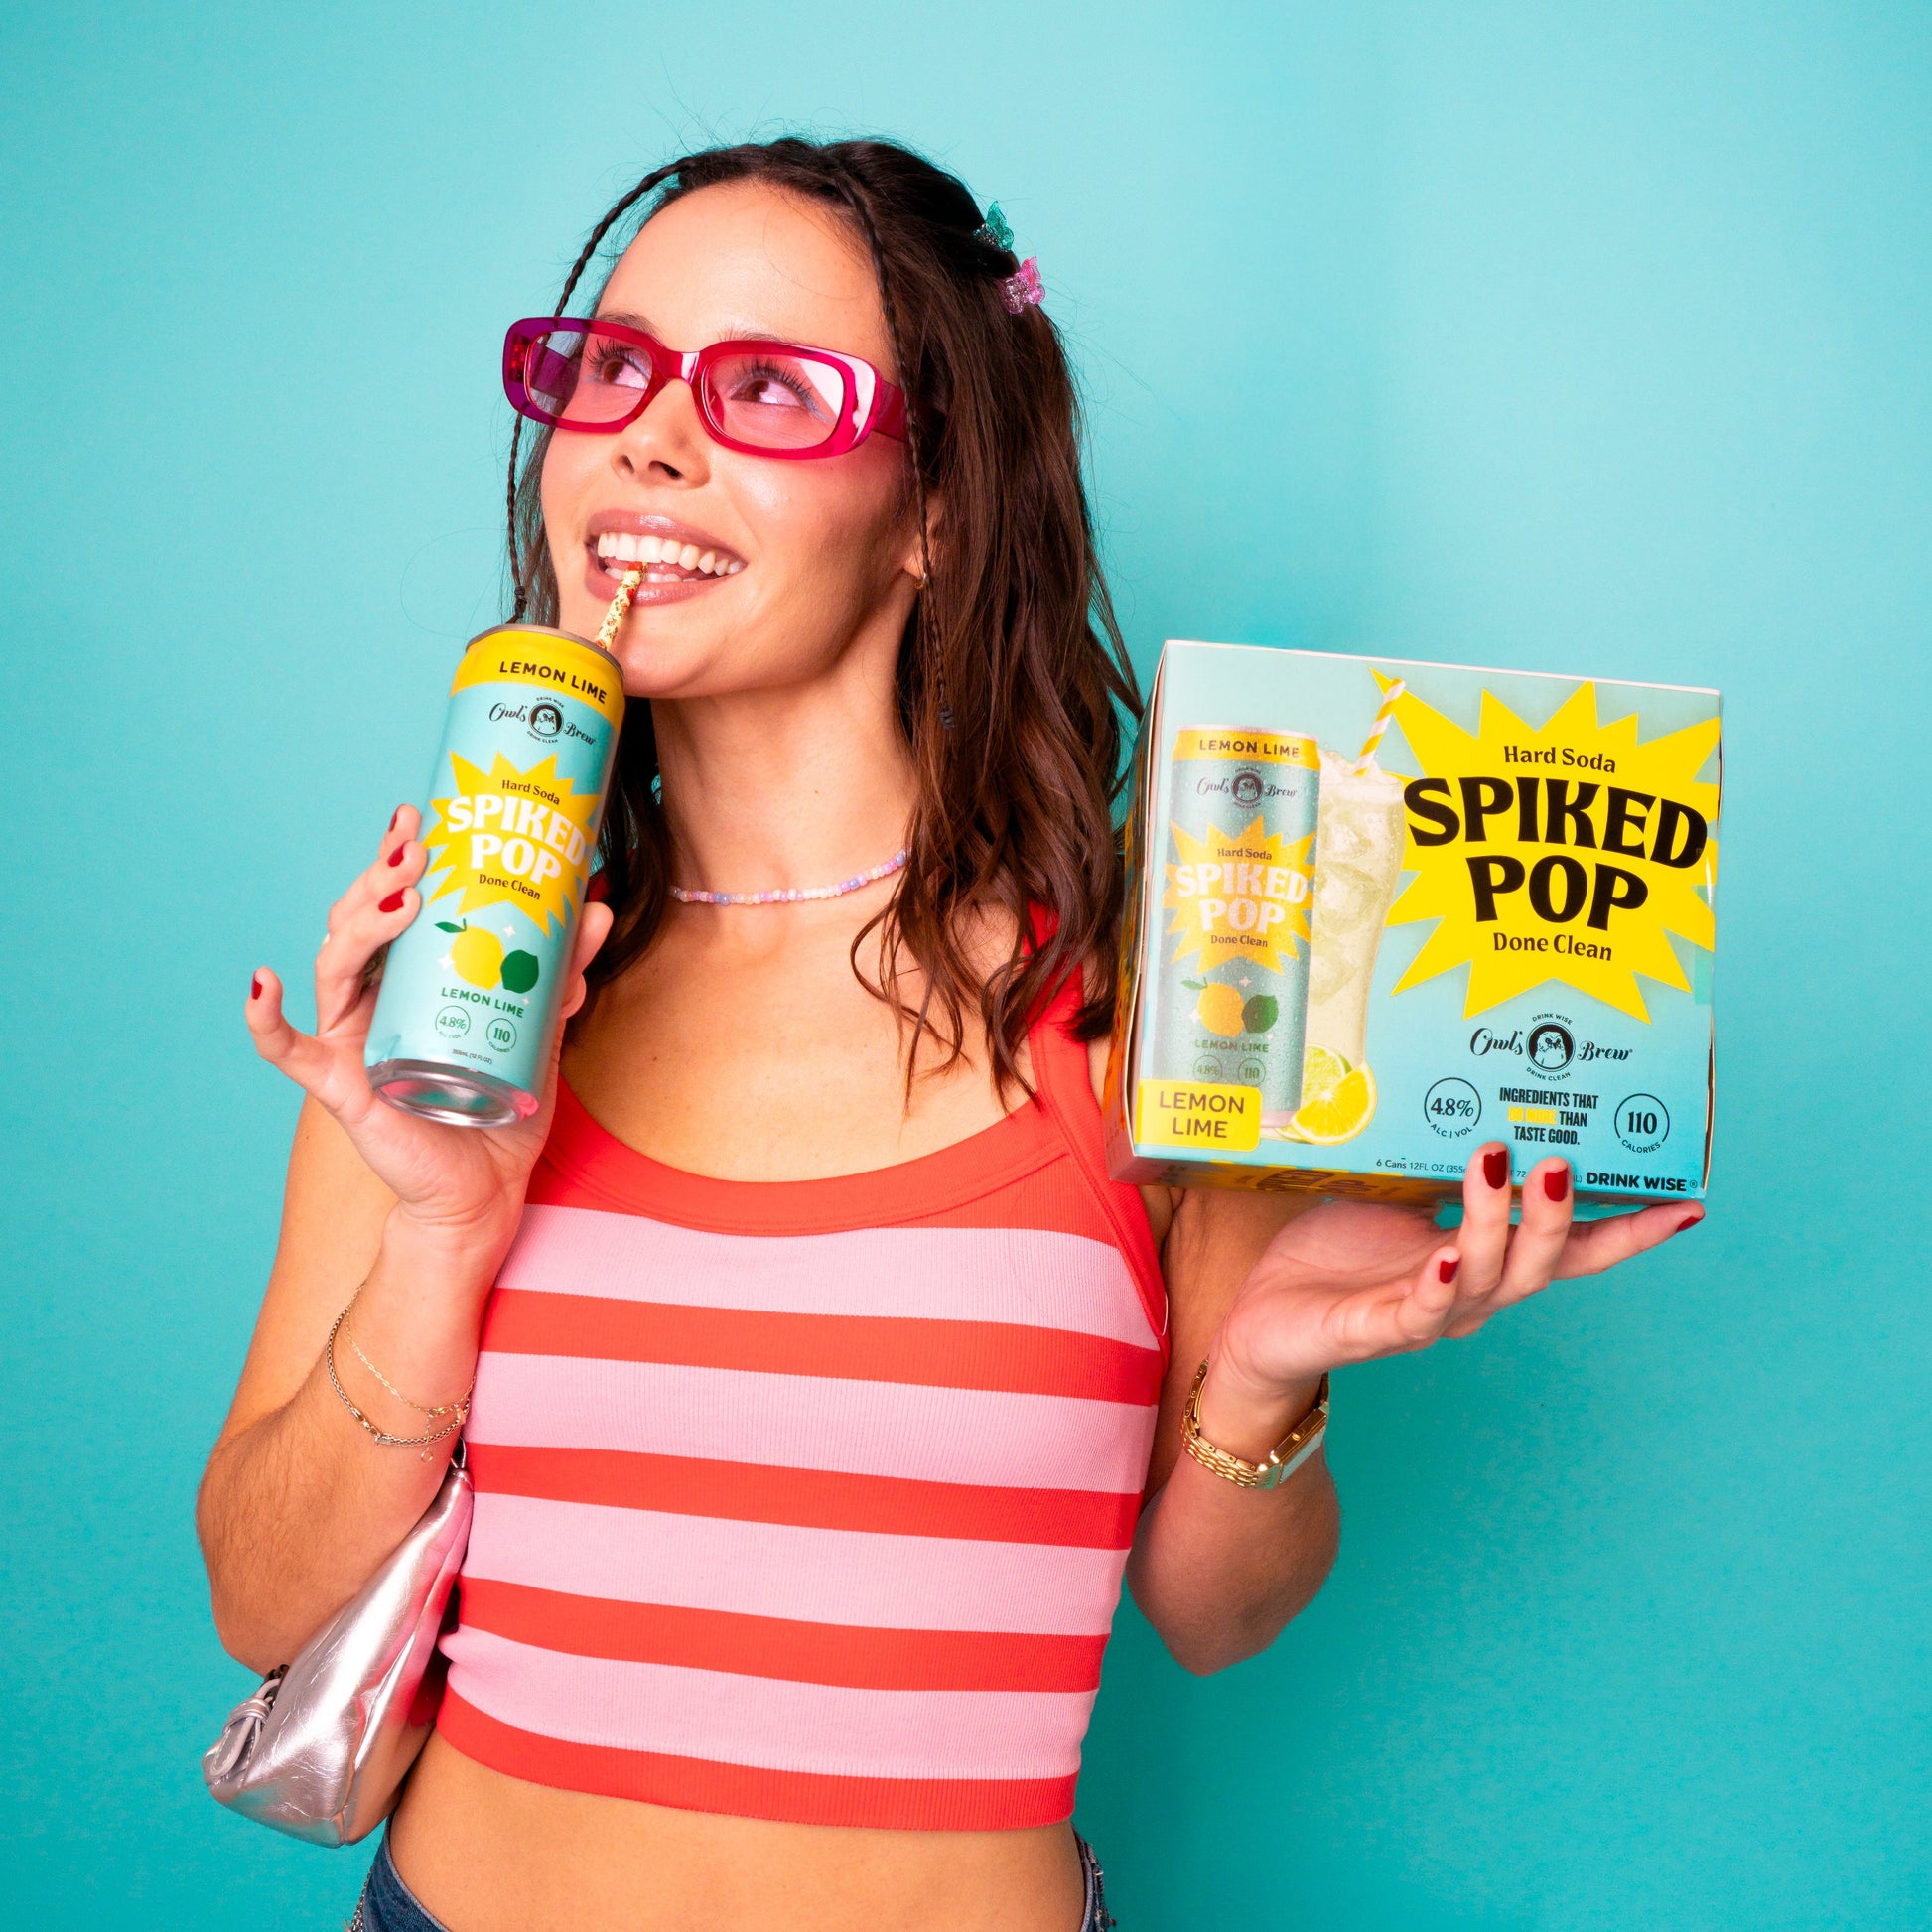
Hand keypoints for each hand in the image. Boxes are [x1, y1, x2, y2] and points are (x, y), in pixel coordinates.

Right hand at [242, 805, 612, 1248]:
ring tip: (400, 899)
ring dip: (359, 926)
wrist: (487, 1186)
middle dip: (381, 879)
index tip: (417, 816)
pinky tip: (263, 981)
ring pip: (333, 966)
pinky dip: (264, 1016)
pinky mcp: (340, 1085)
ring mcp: (350, 1038)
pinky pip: (286, 1049)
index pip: (392, 904)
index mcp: (409, 976)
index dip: (396, 859)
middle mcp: (371, 999)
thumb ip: (558, 970)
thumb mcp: (540, 1026)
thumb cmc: (501, 1100)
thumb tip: (593, 905)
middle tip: (415, 849)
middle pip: (358, 923)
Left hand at [1215, 1143, 1702, 1396]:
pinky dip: (1436, 1282)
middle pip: (1538, 1263)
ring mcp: (1423, 1315)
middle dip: (1558, 1214)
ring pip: (1484, 1278)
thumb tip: (1471, 1086)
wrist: (1265, 1324)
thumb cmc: (1335, 1255)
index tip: (1688, 1202)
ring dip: (1497, 1223)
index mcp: (1484, 1262)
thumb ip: (1434, 1159)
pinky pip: (1415, 1312)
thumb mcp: (1390, 1195)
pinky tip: (1445, 1253)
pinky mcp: (1372, 1330)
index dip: (1630, 1232)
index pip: (1571, 1252)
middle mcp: (1469, 1294)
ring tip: (1502, 1167)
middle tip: (1561, 1160)